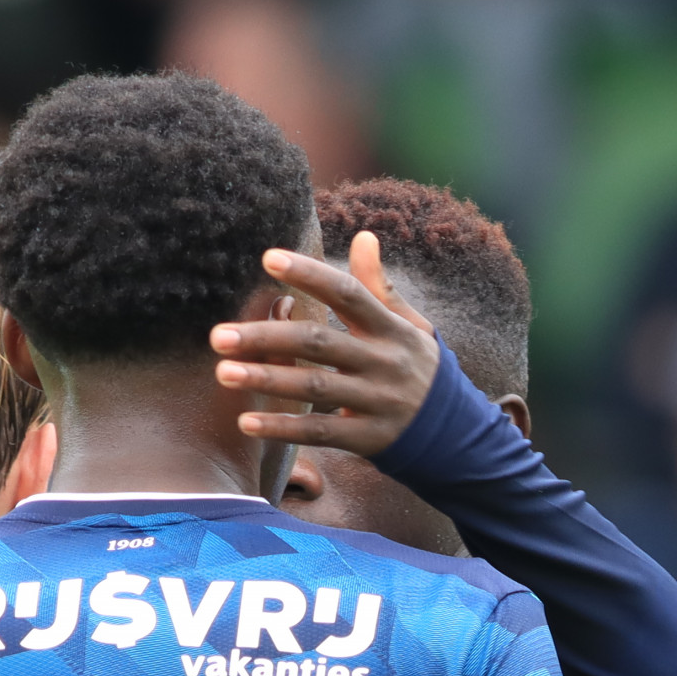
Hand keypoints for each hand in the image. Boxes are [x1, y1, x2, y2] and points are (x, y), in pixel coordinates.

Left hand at [214, 236, 444, 454]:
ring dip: (266, 380)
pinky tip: (247, 422)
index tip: (268, 258)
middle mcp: (383, 362)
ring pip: (315, 388)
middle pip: (319, 343)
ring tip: (223, 372)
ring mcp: (377, 402)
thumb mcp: (410, 326)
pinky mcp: (369, 438)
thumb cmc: (420, 370)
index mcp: (391, 329)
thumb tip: (363, 237)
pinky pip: (321, 433)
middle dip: (267, 337)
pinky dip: (283, 428)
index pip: (347, 293)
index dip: (310, 274)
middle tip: (219, 335)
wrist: (458, 435)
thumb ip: (380, 287)